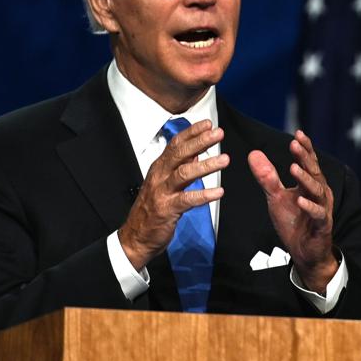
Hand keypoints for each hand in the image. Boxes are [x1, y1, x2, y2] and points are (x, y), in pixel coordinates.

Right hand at [119, 120, 227, 270]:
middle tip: (218, 133)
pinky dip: (204, 195)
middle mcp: (159, 176)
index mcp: (159, 167)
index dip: (191, 132)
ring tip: (224, 160)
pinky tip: (219, 192)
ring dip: (206, 165)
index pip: (176, 144)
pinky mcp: (167, 209)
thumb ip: (179, 167)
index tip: (208, 124)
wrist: (136, 236)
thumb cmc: (152, 209)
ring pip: (184, 173)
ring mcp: (162, 192)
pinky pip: (187, 200)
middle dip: (200, 141)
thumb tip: (195, 154)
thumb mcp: (164, 183)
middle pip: (180, 153)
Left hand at [248, 130, 337, 292]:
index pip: (308, 162)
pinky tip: (300, 200)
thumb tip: (253, 153)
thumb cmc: (294, 221)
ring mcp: (322, 209)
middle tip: (295, 143)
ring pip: (317, 190)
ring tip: (294, 167)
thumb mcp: (276, 197)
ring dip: (306, 179)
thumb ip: (267, 177)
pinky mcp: (322, 225)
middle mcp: (319, 193)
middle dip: (305, 157)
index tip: (297, 134)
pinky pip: (318, 214)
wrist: (305, 251)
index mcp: (309, 184)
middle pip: (314, 171)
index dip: (304, 148)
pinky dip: (310, 207)